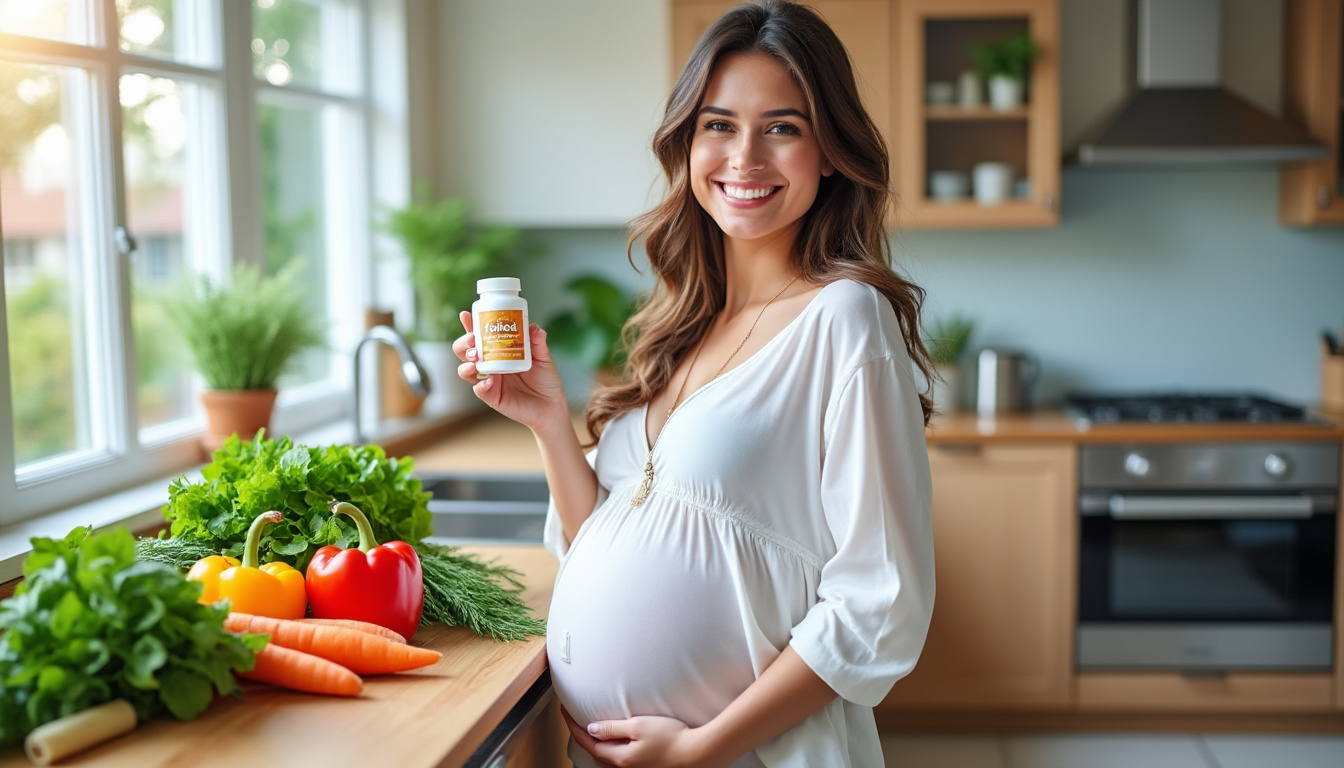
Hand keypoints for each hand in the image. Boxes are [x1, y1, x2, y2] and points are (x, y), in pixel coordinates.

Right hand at [452, 311, 568, 433]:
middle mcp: (490, 364)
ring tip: (476, 358)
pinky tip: (490, 380)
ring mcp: (488, 380)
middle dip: (464, 343)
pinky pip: (479, 389)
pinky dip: (481, 384)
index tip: (466, 315)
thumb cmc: (546, 380)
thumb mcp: (543, 357)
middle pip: (465, 351)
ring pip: (465, 370)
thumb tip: (534, 327)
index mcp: (498, 351)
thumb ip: (538, 342)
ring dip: (467, 363)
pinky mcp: (492, 396)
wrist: (551, 405)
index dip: (470, 325)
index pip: (479, 335)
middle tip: (473, 340)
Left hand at [561, 707, 726, 767]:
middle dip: (583, 737)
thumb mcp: (638, 726)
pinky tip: (619, 742)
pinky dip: (614, 748)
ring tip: (593, 729)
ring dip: (599, 744)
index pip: (589, 742)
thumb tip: (591, 729)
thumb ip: (613, 728)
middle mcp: (626, 767)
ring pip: (610, 758)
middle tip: (574, 720)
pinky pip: (623, 759)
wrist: (698, 752)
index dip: (574, 726)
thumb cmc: (670, 737)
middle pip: (597, 753)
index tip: (564, 711)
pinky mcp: (648, 767)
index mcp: (620, 757)